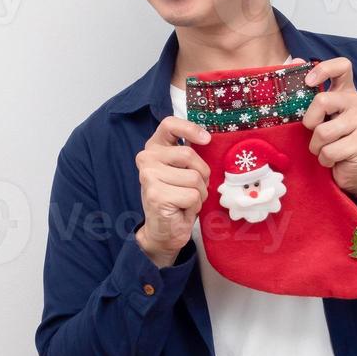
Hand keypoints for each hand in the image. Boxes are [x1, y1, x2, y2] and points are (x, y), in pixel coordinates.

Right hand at [133, 116, 211, 267]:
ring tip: (186, 201)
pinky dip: (194, 206)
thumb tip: (210, 141)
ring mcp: (149, 176)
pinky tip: (182, 210)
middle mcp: (146, 158)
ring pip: (193, 177)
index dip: (190, 129)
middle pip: (188, 154)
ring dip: (199, 193)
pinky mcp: (157, 195)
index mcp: (154, 148)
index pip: (169, 125)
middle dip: (201, 174)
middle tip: (194, 188)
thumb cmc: (177, 198)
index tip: (206, 140)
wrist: (164, 231)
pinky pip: (192, 195)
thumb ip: (189, 155)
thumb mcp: (182, 171)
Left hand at [300, 57, 356, 206]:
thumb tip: (295, 61)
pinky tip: (333, 160)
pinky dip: (325, 159)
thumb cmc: (331, 141)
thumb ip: (307, 92)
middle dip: (310, 122)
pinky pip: (329, 150)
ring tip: (325, 149)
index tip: (308, 82)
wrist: (352, 172)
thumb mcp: (318, 116)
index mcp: (346, 92)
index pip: (343, 66)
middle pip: (322, 100)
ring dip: (316, 146)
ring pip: (323, 131)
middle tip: (315, 133)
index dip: (323, 69)